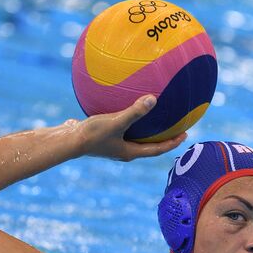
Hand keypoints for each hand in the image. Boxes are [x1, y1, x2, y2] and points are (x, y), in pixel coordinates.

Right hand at [71, 95, 187, 160]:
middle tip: (175, 127)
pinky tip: (126, 104)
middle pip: (148, 145)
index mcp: (130, 152)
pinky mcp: (103, 136)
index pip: (157, 150)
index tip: (185, 135)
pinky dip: (128, 119)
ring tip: (153, 116)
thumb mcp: (116, 122)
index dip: (172, 143)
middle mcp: (123, 151)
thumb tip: (153, 99)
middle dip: (162, 136)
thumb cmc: (92, 134)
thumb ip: (135, 112)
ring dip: (146, 129)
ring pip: (134, 137)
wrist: (67, 140)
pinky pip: (121, 127)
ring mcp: (113, 144)